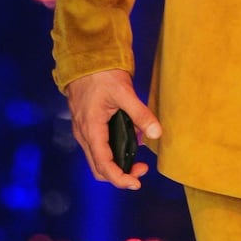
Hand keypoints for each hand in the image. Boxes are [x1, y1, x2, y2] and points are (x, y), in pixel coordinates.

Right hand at [66, 69, 161, 189]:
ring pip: (98, 158)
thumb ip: (140, 114)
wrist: (84, 58)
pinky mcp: (86, 124)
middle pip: (99, 167)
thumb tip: (157, 133)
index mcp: (91, 130)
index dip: (120, 178)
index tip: (136, 183)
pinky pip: (98, 146)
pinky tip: (129, 139)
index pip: (104, 165)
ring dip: (116, 163)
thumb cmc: (103, 74)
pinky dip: (112, 151)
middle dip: (120, 174)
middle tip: (142, 169)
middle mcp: (84, 134)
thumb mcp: (125, 92)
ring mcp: (83, 130)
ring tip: (138, 156)